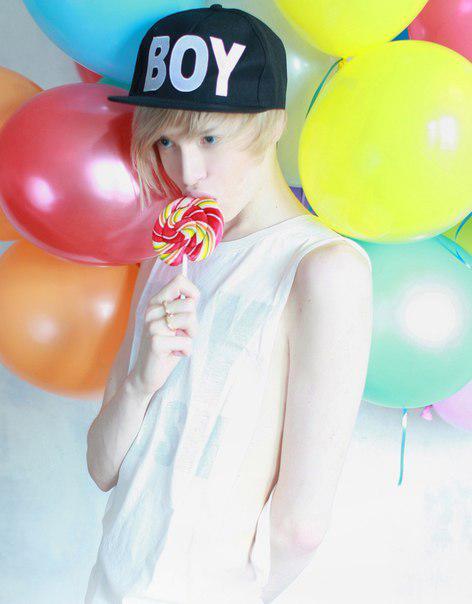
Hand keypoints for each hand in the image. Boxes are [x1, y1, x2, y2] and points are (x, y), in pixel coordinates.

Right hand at [129, 273, 199, 395]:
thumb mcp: (175, 324)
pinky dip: (186, 351)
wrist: (147, 374)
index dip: (192, 292)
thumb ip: (182, 309)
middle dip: (193, 323)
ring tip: (177, 343)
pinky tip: (174, 354)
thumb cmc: (166, 347)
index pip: (179, 281)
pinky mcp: (156, 342)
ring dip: (190, 336)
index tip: (191, 308)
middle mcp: (151, 311)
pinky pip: (187, 341)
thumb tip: (194, 295)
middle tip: (181, 334)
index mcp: (156, 303)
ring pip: (190, 320)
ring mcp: (152, 326)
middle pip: (190, 304)